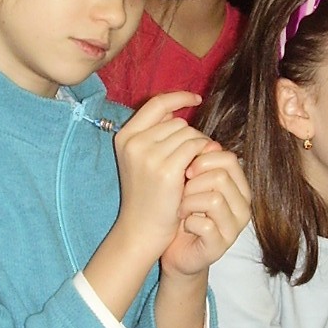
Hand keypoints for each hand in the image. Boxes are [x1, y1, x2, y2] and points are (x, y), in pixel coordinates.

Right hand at [112, 93, 209, 264]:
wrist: (140, 229)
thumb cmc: (146, 195)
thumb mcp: (141, 160)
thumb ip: (156, 134)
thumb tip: (178, 111)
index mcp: (125, 136)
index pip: (157, 104)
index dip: (179, 97)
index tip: (196, 99)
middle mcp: (134, 142)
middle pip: (178, 122)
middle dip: (192, 137)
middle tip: (192, 160)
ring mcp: (149, 155)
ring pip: (190, 134)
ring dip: (198, 148)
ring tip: (192, 170)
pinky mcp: (166, 169)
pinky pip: (196, 147)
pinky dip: (202, 156)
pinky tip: (196, 173)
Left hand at [160, 146, 250, 277]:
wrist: (177, 250)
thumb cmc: (185, 213)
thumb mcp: (192, 184)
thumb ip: (201, 164)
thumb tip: (206, 142)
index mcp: (239, 187)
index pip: (229, 159)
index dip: (203, 159)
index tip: (186, 169)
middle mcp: (242, 206)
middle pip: (221, 176)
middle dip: (194, 182)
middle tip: (181, 192)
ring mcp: (233, 228)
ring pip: (214, 199)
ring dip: (189, 202)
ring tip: (180, 208)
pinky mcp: (220, 246)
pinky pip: (204, 224)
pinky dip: (188, 222)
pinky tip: (184, 224)